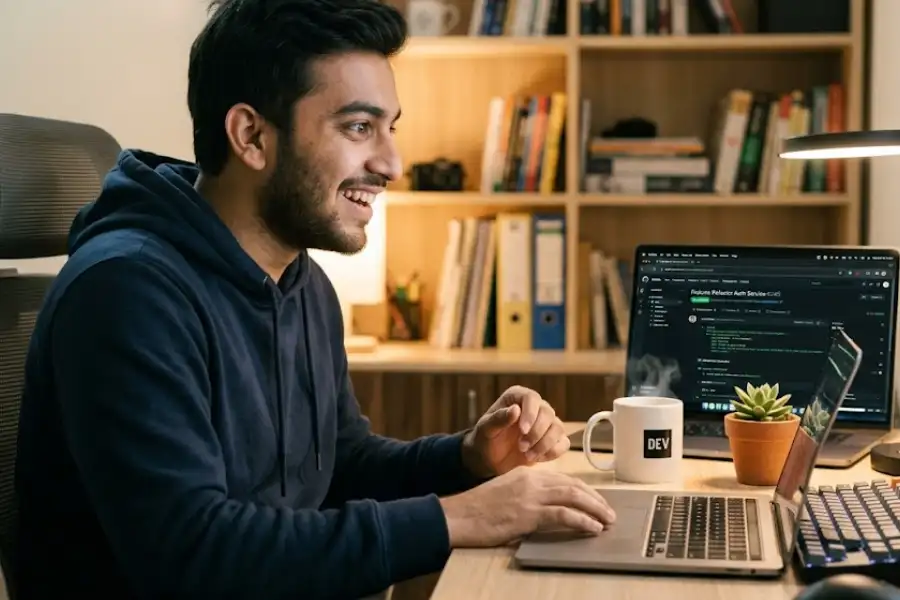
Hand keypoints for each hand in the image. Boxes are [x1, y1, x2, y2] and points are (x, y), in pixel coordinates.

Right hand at [439, 466, 616, 546]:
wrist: (458, 516)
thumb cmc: (476, 510)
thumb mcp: (504, 494)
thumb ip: (525, 496)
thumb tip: (545, 510)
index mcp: (525, 474)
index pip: (563, 479)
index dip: (584, 490)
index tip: (596, 501)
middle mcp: (531, 480)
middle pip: (573, 485)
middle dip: (595, 499)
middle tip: (609, 512)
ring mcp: (530, 495)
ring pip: (573, 496)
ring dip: (595, 509)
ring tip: (607, 520)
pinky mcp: (529, 513)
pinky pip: (564, 514)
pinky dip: (583, 520)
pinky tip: (592, 528)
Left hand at [462, 385, 568, 476]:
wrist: (490, 459)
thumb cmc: (485, 439)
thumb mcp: (486, 429)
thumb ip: (499, 419)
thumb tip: (516, 409)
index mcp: (517, 397)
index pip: (531, 398)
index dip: (530, 414)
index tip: (522, 431)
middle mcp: (535, 406)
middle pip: (548, 413)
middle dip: (536, 433)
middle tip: (521, 447)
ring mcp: (547, 423)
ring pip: (558, 428)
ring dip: (544, 444)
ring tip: (527, 455)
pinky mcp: (554, 439)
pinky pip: (563, 443)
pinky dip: (552, 452)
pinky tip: (537, 458)